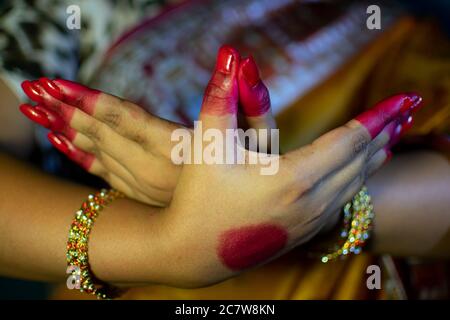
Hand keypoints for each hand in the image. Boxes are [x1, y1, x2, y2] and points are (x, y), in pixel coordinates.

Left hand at [19, 47, 275, 205]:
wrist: (246, 224)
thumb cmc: (258, 177)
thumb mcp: (261, 137)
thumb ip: (249, 96)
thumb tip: (235, 57)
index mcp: (185, 154)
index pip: (130, 122)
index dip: (94, 101)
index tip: (60, 84)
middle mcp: (160, 173)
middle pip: (106, 138)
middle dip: (67, 112)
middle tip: (34, 89)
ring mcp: (149, 189)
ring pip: (99, 157)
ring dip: (67, 131)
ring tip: (37, 109)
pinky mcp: (145, 197)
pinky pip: (104, 177)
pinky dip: (81, 157)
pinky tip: (60, 142)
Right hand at [157, 47, 422, 284]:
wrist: (192, 252)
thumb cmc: (198, 198)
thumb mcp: (208, 146)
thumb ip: (222, 99)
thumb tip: (229, 56)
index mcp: (294, 179)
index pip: (349, 141)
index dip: (376, 117)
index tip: (401, 101)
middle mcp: (311, 203)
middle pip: (360, 162)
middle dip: (384, 132)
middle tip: (406, 110)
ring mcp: (310, 222)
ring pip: (356, 183)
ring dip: (375, 157)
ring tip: (392, 136)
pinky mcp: (304, 232)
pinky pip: (344, 200)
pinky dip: (359, 179)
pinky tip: (361, 173)